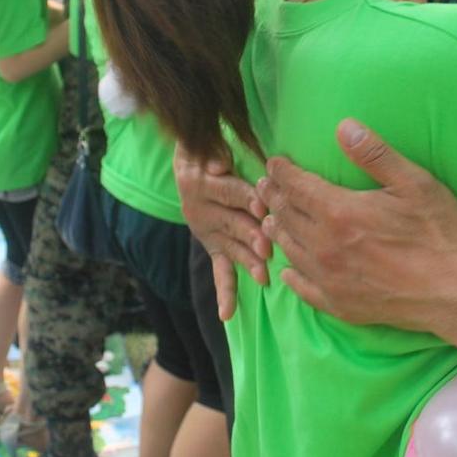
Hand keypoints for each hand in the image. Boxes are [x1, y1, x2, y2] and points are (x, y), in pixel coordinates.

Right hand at [173, 143, 267, 319]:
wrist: (187, 160)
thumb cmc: (206, 147)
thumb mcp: (204, 142)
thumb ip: (211, 150)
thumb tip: (219, 163)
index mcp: (200, 184)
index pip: (229, 192)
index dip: (246, 197)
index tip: (263, 206)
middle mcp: (200, 211)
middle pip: (232, 223)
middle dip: (252, 235)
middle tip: (269, 247)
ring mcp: (207, 231)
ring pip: (230, 247)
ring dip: (246, 261)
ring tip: (262, 276)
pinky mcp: (212, 246)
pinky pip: (219, 270)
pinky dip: (224, 292)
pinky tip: (226, 314)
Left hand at [257, 118, 456, 329]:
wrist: (455, 292)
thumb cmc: (439, 233)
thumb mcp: (414, 183)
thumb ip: (375, 154)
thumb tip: (344, 126)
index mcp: (339, 212)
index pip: (296, 186)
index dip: (281, 171)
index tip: (274, 163)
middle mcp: (325, 246)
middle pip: (286, 216)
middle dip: (273, 197)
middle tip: (264, 186)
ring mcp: (330, 279)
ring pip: (289, 250)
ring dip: (277, 230)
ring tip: (271, 219)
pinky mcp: (340, 304)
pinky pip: (303, 289)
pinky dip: (291, 276)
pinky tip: (288, 272)